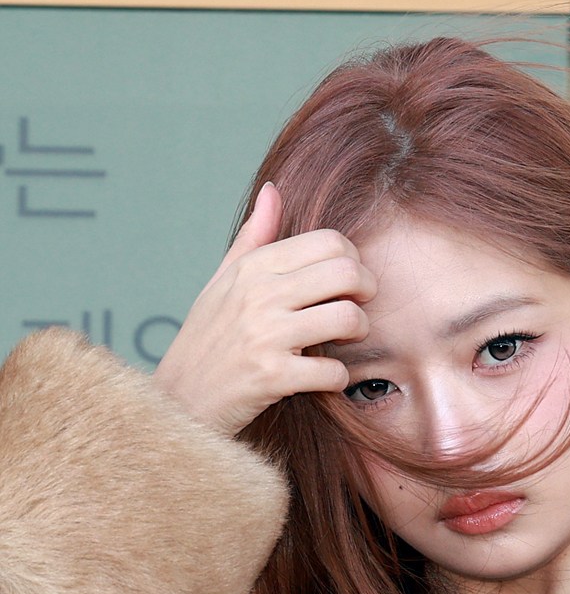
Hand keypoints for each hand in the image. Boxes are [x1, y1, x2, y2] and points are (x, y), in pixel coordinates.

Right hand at [152, 182, 375, 435]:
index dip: (353, 262)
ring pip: (347, 318)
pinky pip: (332, 371)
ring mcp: (265, 335)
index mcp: (252, 267)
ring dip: (358, 333)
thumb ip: (253, 239)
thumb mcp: (222, 283)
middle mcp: (259, 295)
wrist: (179, 401)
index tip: (347, 285)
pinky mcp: (272, 376)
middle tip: (356, 309)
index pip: (330, 242)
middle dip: (366, 293)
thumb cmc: (207, 341)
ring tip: (345, 341)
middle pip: (346, 273)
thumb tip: (273, 192)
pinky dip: (337, 378)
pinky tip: (325, 378)